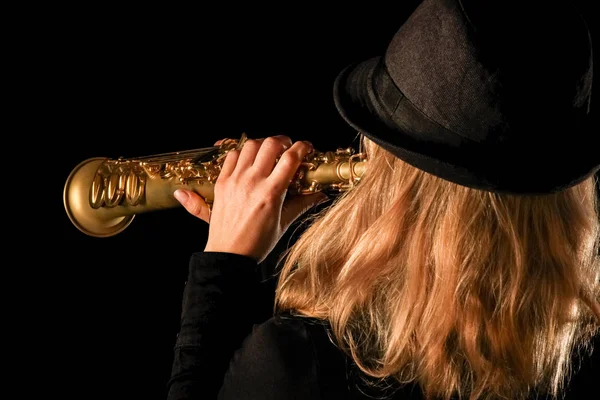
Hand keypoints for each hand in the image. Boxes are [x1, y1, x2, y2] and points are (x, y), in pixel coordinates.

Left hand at [173, 135, 327, 262]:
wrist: (228, 255)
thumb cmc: (256, 243)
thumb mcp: (283, 224)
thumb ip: (302, 204)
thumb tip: (320, 195)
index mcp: (271, 193)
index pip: (290, 158)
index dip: (302, 147)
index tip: (306, 147)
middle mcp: (252, 182)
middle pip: (270, 144)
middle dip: (282, 141)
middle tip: (286, 147)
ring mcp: (235, 180)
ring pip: (250, 145)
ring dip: (262, 144)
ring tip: (267, 152)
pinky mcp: (222, 182)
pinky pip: (231, 156)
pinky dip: (241, 153)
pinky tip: (247, 161)